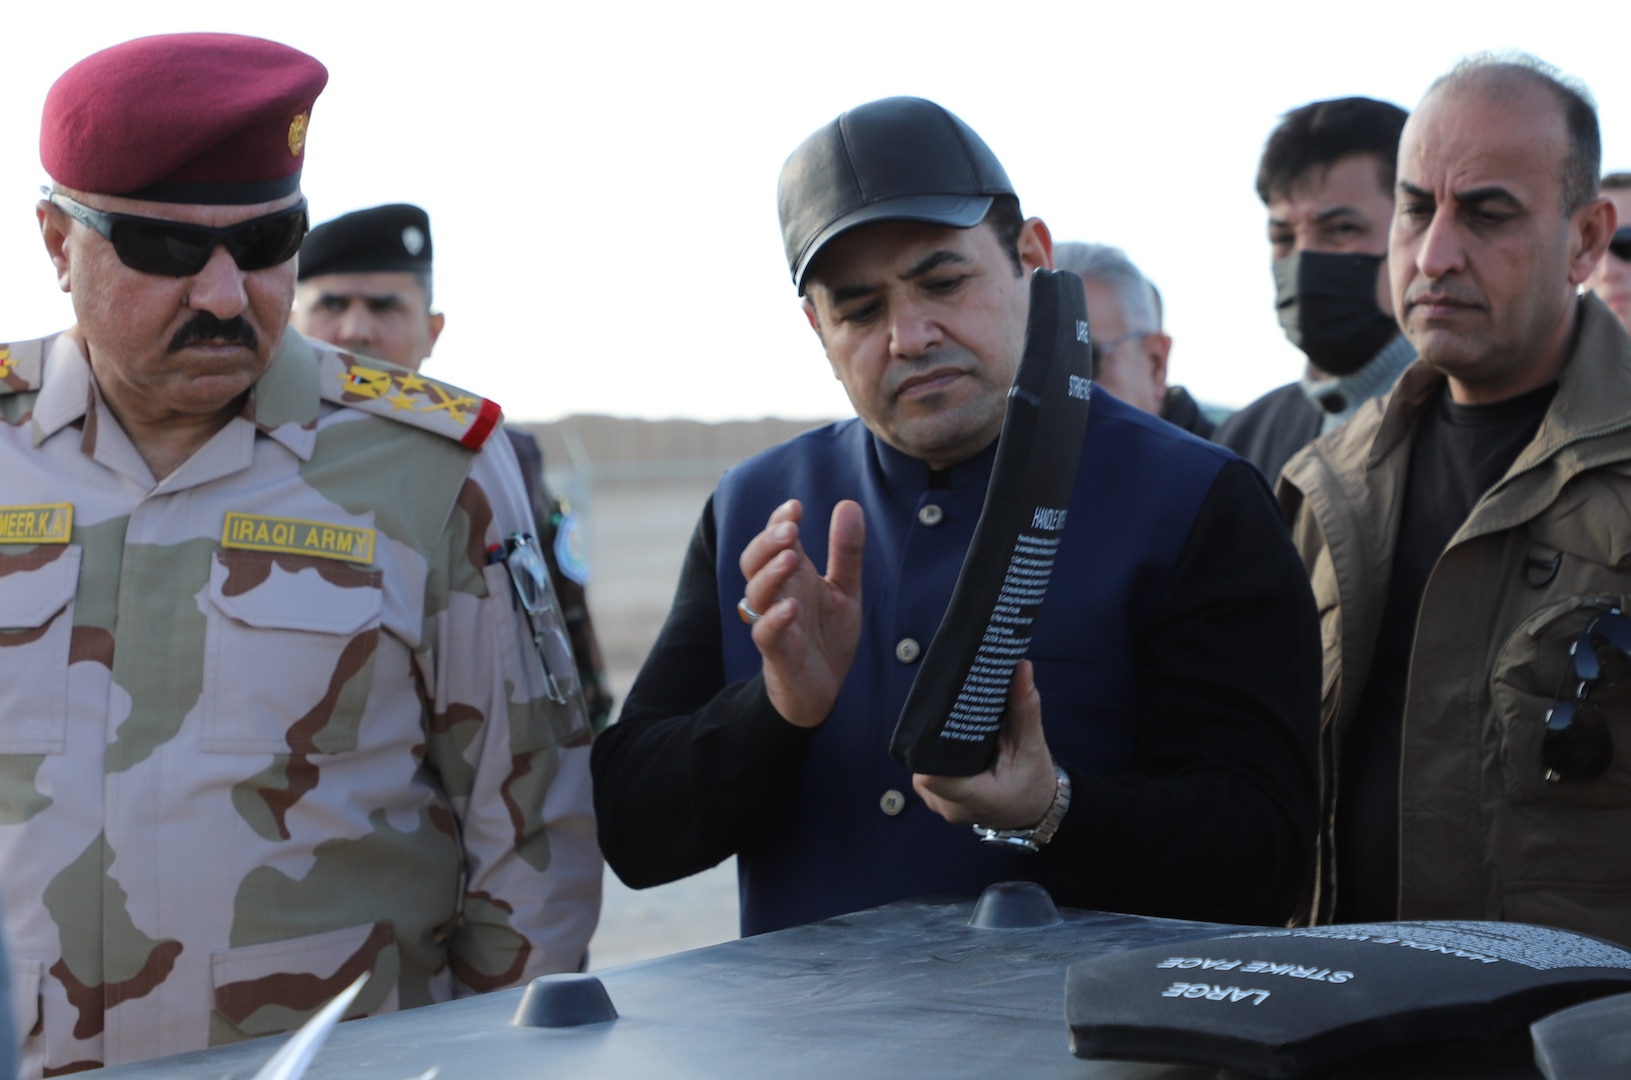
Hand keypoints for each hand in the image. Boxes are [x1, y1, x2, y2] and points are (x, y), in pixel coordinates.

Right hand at [738, 498, 864, 728]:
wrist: (823, 688)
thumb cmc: (827, 636)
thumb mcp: (845, 589)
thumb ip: (846, 551)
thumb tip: (848, 503)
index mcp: (792, 576)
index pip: (774, 542)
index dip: (779, 521)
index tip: (796, 506)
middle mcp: (777, 595)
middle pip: (754, 561)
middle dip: (767, 542)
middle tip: (790, 530)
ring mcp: (774, 623)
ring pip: (755, 594)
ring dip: (770, 574)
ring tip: (791, 558)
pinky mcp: (777, 653)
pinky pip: (765, 634)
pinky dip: (774, 620)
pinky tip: (790, 608)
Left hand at [914, 660, 1055, 827]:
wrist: (1035, 810)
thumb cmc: (1034, 781)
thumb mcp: (1032, 745)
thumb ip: (1024, 708)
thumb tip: (1021, 668)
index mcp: (977, 798)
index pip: (931, 777)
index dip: (926, 749)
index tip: (937, 723)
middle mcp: (953, 808)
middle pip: (924, 769)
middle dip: (933, 744)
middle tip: (949, 718)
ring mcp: (944, 808)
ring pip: (922, 773)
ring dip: (933, 754)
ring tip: (950, 731)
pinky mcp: (940, 803)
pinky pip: (927, 780)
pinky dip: (936, 764)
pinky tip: (948, 748)